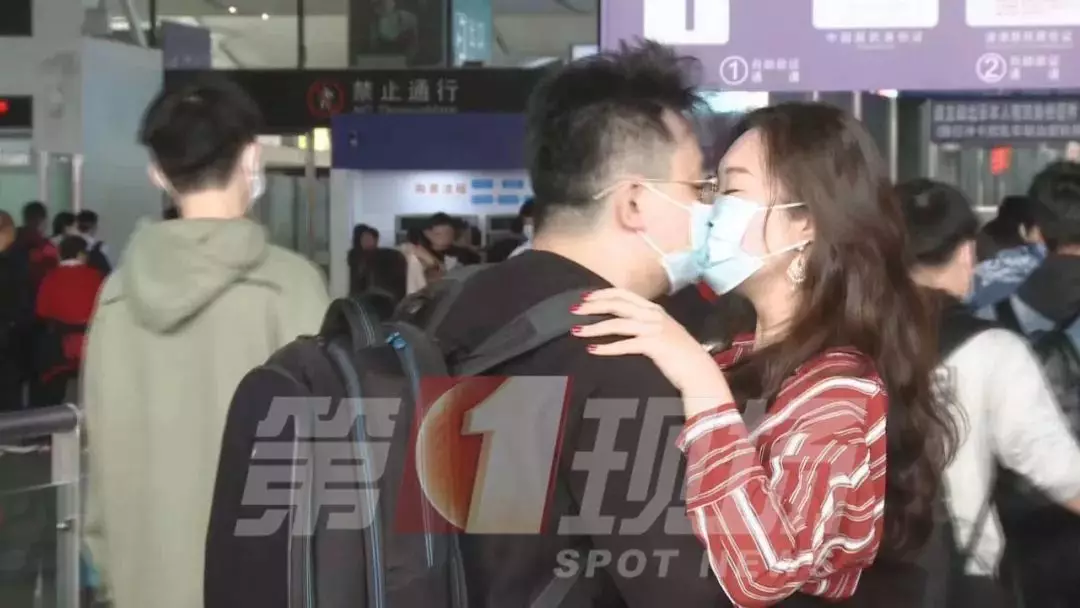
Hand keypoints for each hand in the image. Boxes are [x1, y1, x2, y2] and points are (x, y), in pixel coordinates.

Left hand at [571, 288, 733, 414]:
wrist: (698, 370)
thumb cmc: (678, 353)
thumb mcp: (663, 330)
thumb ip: (645, 322)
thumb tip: (622, 321)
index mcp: (654, 308)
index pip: (623, 293)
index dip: (602, 294)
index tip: (584, 298)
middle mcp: (653, 314)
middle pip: (616, 304)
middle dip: (592, 306)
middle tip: (574, 311)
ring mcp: (653, 329)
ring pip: (616, 324)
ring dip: (593, 327)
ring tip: (577, 331)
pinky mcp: (653, 345)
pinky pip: (624, 345)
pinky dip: (606, 347)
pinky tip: (592, 350)